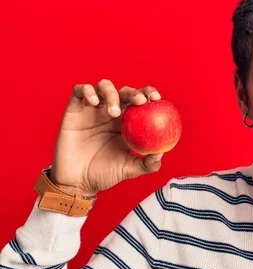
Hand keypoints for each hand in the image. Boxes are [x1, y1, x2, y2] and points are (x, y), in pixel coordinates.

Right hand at [50, 79, 164, 196]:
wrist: (78, 181)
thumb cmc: (105, 174)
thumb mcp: (130, 169)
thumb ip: (148, 164)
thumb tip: (162, 153)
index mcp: (127, 122)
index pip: (140, 101)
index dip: (149, 94)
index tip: (157, 99)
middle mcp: (110, 112)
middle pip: (125, 91)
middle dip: (134, 92)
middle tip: (140, 101)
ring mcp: (92, 109)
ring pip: (103, 86)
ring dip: (112, 93)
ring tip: (113, 112)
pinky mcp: (74, 109)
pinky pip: (79, 91)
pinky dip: (88, 91)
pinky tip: (95, 102)